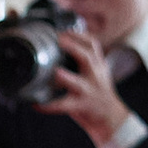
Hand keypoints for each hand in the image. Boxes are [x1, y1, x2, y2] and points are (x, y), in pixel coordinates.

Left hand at [36, 23, 131, 147]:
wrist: (111, 116)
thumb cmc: (97, 91)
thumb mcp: (96, 72)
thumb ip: (83, 59)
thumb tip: (62, 42)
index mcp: (96, 65)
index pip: (92, 44)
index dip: (79, 35)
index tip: (63, 31)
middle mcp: (94, 75)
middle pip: (88, 58)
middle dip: (74, 48)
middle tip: (59, 41)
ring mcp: (88, 91)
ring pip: (77, 83)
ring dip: (65, 77)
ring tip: (55, 72)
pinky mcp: (81, 106)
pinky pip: (64, 106)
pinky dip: (49, 106)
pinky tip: (36, 104)